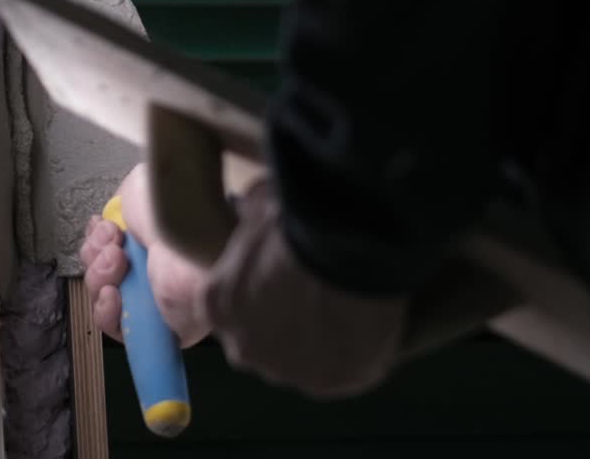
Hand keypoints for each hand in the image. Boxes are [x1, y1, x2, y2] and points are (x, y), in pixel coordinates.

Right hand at [79, 164, 211, 347]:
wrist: (192, 240)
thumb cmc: (174, 212)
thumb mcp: (140, 191)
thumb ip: (121, 207)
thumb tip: (113, 221)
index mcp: (149, 236)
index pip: (107, 244)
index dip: (97, 238)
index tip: (103, 226)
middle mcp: (149, 267)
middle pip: (99, 268)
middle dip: (96, 253)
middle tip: (113, 242)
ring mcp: (151, 298)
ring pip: (101, 294)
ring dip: (99, 276)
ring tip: (117, 260)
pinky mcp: (153, 327)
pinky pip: (113, 325)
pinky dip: (105, 309)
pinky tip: (113, 292)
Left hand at [202, 181, 406, 397]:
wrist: (344, 244)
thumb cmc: (296, 219)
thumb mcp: (260, 205)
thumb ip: (250, 216)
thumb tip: (253, 206)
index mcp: (216, 304)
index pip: (235, 309)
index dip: (265, 294)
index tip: (291, 279)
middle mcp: (241, 348)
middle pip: (264, 342)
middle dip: (288, 325)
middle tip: (322, 295)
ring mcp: (284, 372)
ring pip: (304, 362)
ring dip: (323, 344)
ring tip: (352, 310)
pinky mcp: (329, 384)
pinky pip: (343, 374)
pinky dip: (358, 356)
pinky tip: (372, 327)